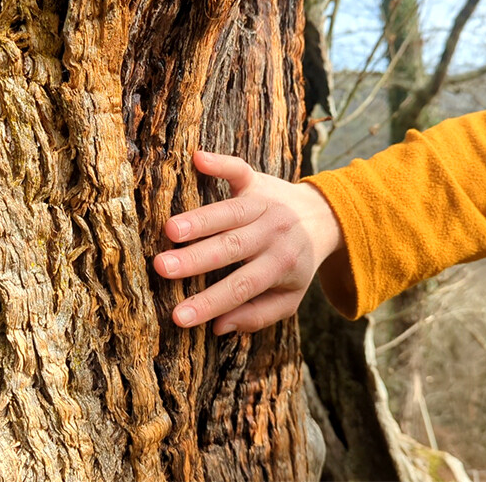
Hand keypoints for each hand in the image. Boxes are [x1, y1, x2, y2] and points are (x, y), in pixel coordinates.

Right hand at [153, 151, 343, 334]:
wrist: (323, 217)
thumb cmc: (295, 263)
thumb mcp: (288, 298)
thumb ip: (257, 315)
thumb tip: (218, 327)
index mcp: (281, 265)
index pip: (242, 287)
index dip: (210, 303)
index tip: (178, 317)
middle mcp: (273, 233)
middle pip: (232, 247)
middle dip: (196, 259)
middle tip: (162, 268)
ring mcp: (264, 204)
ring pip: (230, 212)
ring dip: (200, 219)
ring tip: (169, 230)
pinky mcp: (257, 180)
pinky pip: (239, 169)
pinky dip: (220, 163)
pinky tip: (197, 158)